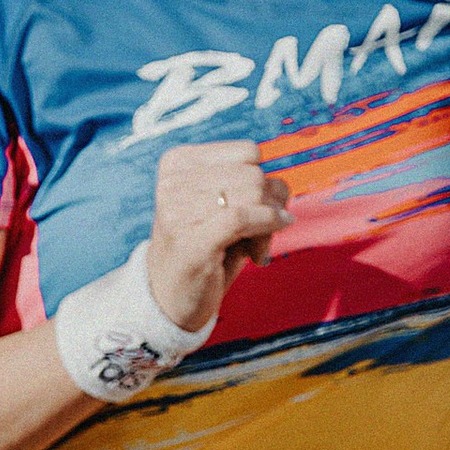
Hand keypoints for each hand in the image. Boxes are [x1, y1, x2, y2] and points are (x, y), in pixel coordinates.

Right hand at [145, 140, 291, 336]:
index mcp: (178, 162)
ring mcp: (178, 210)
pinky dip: (266, 227)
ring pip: (254, 195)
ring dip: (268, 224)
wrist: (167, 296)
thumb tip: (282, 189)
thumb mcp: (220, 206)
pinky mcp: (192, 241)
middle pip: (254, 175)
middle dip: (268, 205)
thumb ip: (251, 187)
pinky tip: (262, 251)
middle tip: (259, 235)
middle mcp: (174, 181)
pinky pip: (244, 217)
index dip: (262, 179)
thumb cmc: (203, 247)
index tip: (257, 208)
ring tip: (255, 249)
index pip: (247, 152)